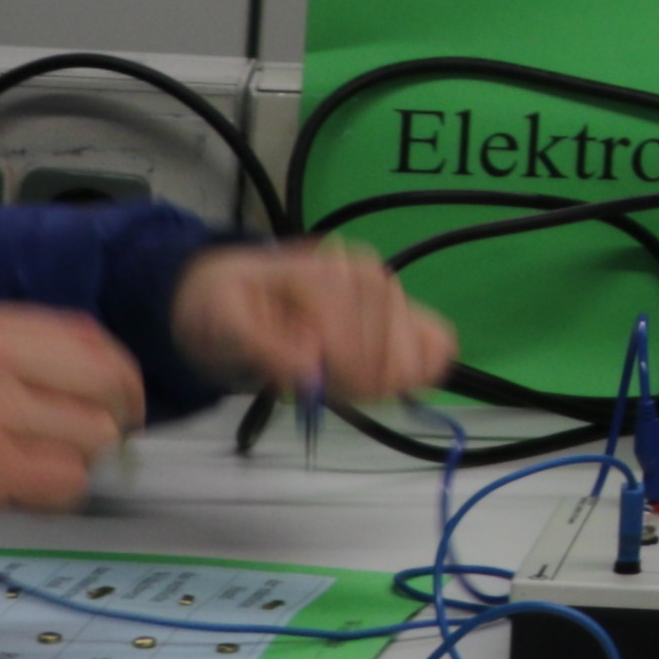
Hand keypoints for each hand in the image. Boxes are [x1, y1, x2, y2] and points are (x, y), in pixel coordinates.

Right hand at [0, 302, 149, 542]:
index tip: (116, 404)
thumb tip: (72, 391)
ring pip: (93, 434)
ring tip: (31, 474)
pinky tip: (17, 496)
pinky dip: (54, 495)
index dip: (115, 374)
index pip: (88, 335)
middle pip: (107, 381)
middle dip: (110, 420)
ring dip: (75, 462)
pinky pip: (65, 479)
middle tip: (91, 450)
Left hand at [166, 239, 456, 407]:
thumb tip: (311, 371)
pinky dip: (421, 369)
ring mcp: (389, 292)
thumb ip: (264, 347)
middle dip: (349, 381)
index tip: (306, 386)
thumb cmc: (226, 307)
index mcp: (326, 271)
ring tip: (339, 380)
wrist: (230, 291)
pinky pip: (436, 341)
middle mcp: (367, 274)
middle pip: (382, 355)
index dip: (329, 376)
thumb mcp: (223, 324)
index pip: (349, 342)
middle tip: (318, 383)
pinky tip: (394, 383)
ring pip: (410, 357)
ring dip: (376, 382)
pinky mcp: (400, 311)